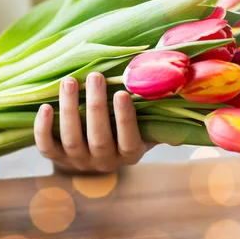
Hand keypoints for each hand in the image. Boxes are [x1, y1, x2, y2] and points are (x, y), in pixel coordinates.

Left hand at [34, 73, 153, 172]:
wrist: (89, 160)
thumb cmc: (123, 134)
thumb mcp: (145, 131)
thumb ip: (162, 122)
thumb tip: (197, 114)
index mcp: (129, 154)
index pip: (128, 140)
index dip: (124, 119)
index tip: (121, 93)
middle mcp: (103, 162)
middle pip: (97, 138)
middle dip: (95, 107)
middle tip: (94, 76)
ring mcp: (77, 161)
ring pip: (71, 138)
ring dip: (69, 109)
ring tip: (69, 81)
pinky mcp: (55, 158)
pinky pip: (46, 146)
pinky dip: (43, 128)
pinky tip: (45, 106)